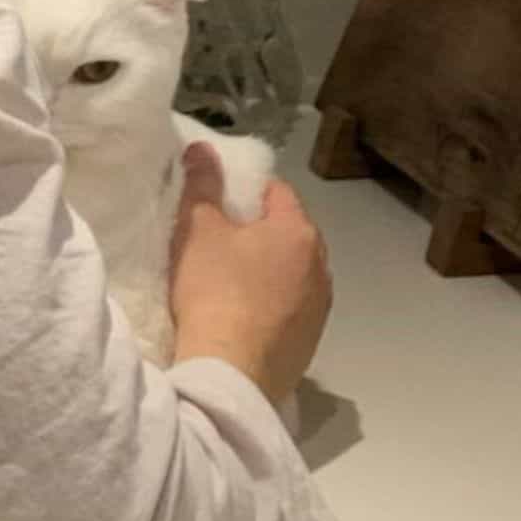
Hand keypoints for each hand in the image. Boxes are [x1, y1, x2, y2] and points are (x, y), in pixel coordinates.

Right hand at [169, 143, 331, 403]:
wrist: (229, 373)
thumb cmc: (215, 291)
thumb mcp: (198, 230)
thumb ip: (202, 185)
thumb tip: (203, 148)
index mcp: (299, 231)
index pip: (277, 191)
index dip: (246, 190)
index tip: (219, 202)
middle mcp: (321, 266)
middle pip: (288, 234)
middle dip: (260, 232)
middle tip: (219, 241)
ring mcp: (320, 308)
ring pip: (292, 274)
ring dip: (268, 272)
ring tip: (230, 283)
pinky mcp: (310, 343)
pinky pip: (290, 309)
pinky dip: (271, 306)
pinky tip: (243, 318)